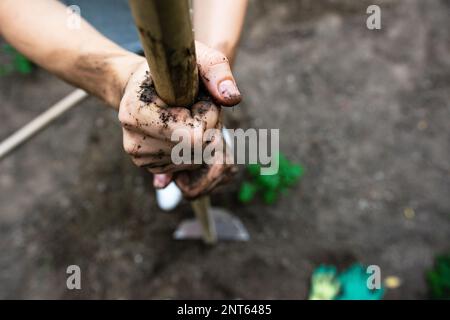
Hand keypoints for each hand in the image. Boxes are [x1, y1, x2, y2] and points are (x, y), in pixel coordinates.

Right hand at [118, 41, 240, 196]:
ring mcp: (140, 156)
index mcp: (135, 111)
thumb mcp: (195, 57)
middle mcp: (133, 139)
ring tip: (186, 117)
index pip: (192, 134)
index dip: (207, 115)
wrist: (143, 85)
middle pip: (197, 150)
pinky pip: (188, 166)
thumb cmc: (172, 69)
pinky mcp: (148, 166)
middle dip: (207, 128)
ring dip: (202, 139)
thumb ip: (216, 70)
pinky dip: (193, 150)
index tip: (198, 97)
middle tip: (194, 107)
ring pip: (195, 160)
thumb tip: (232, 98)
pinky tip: (181, 131)